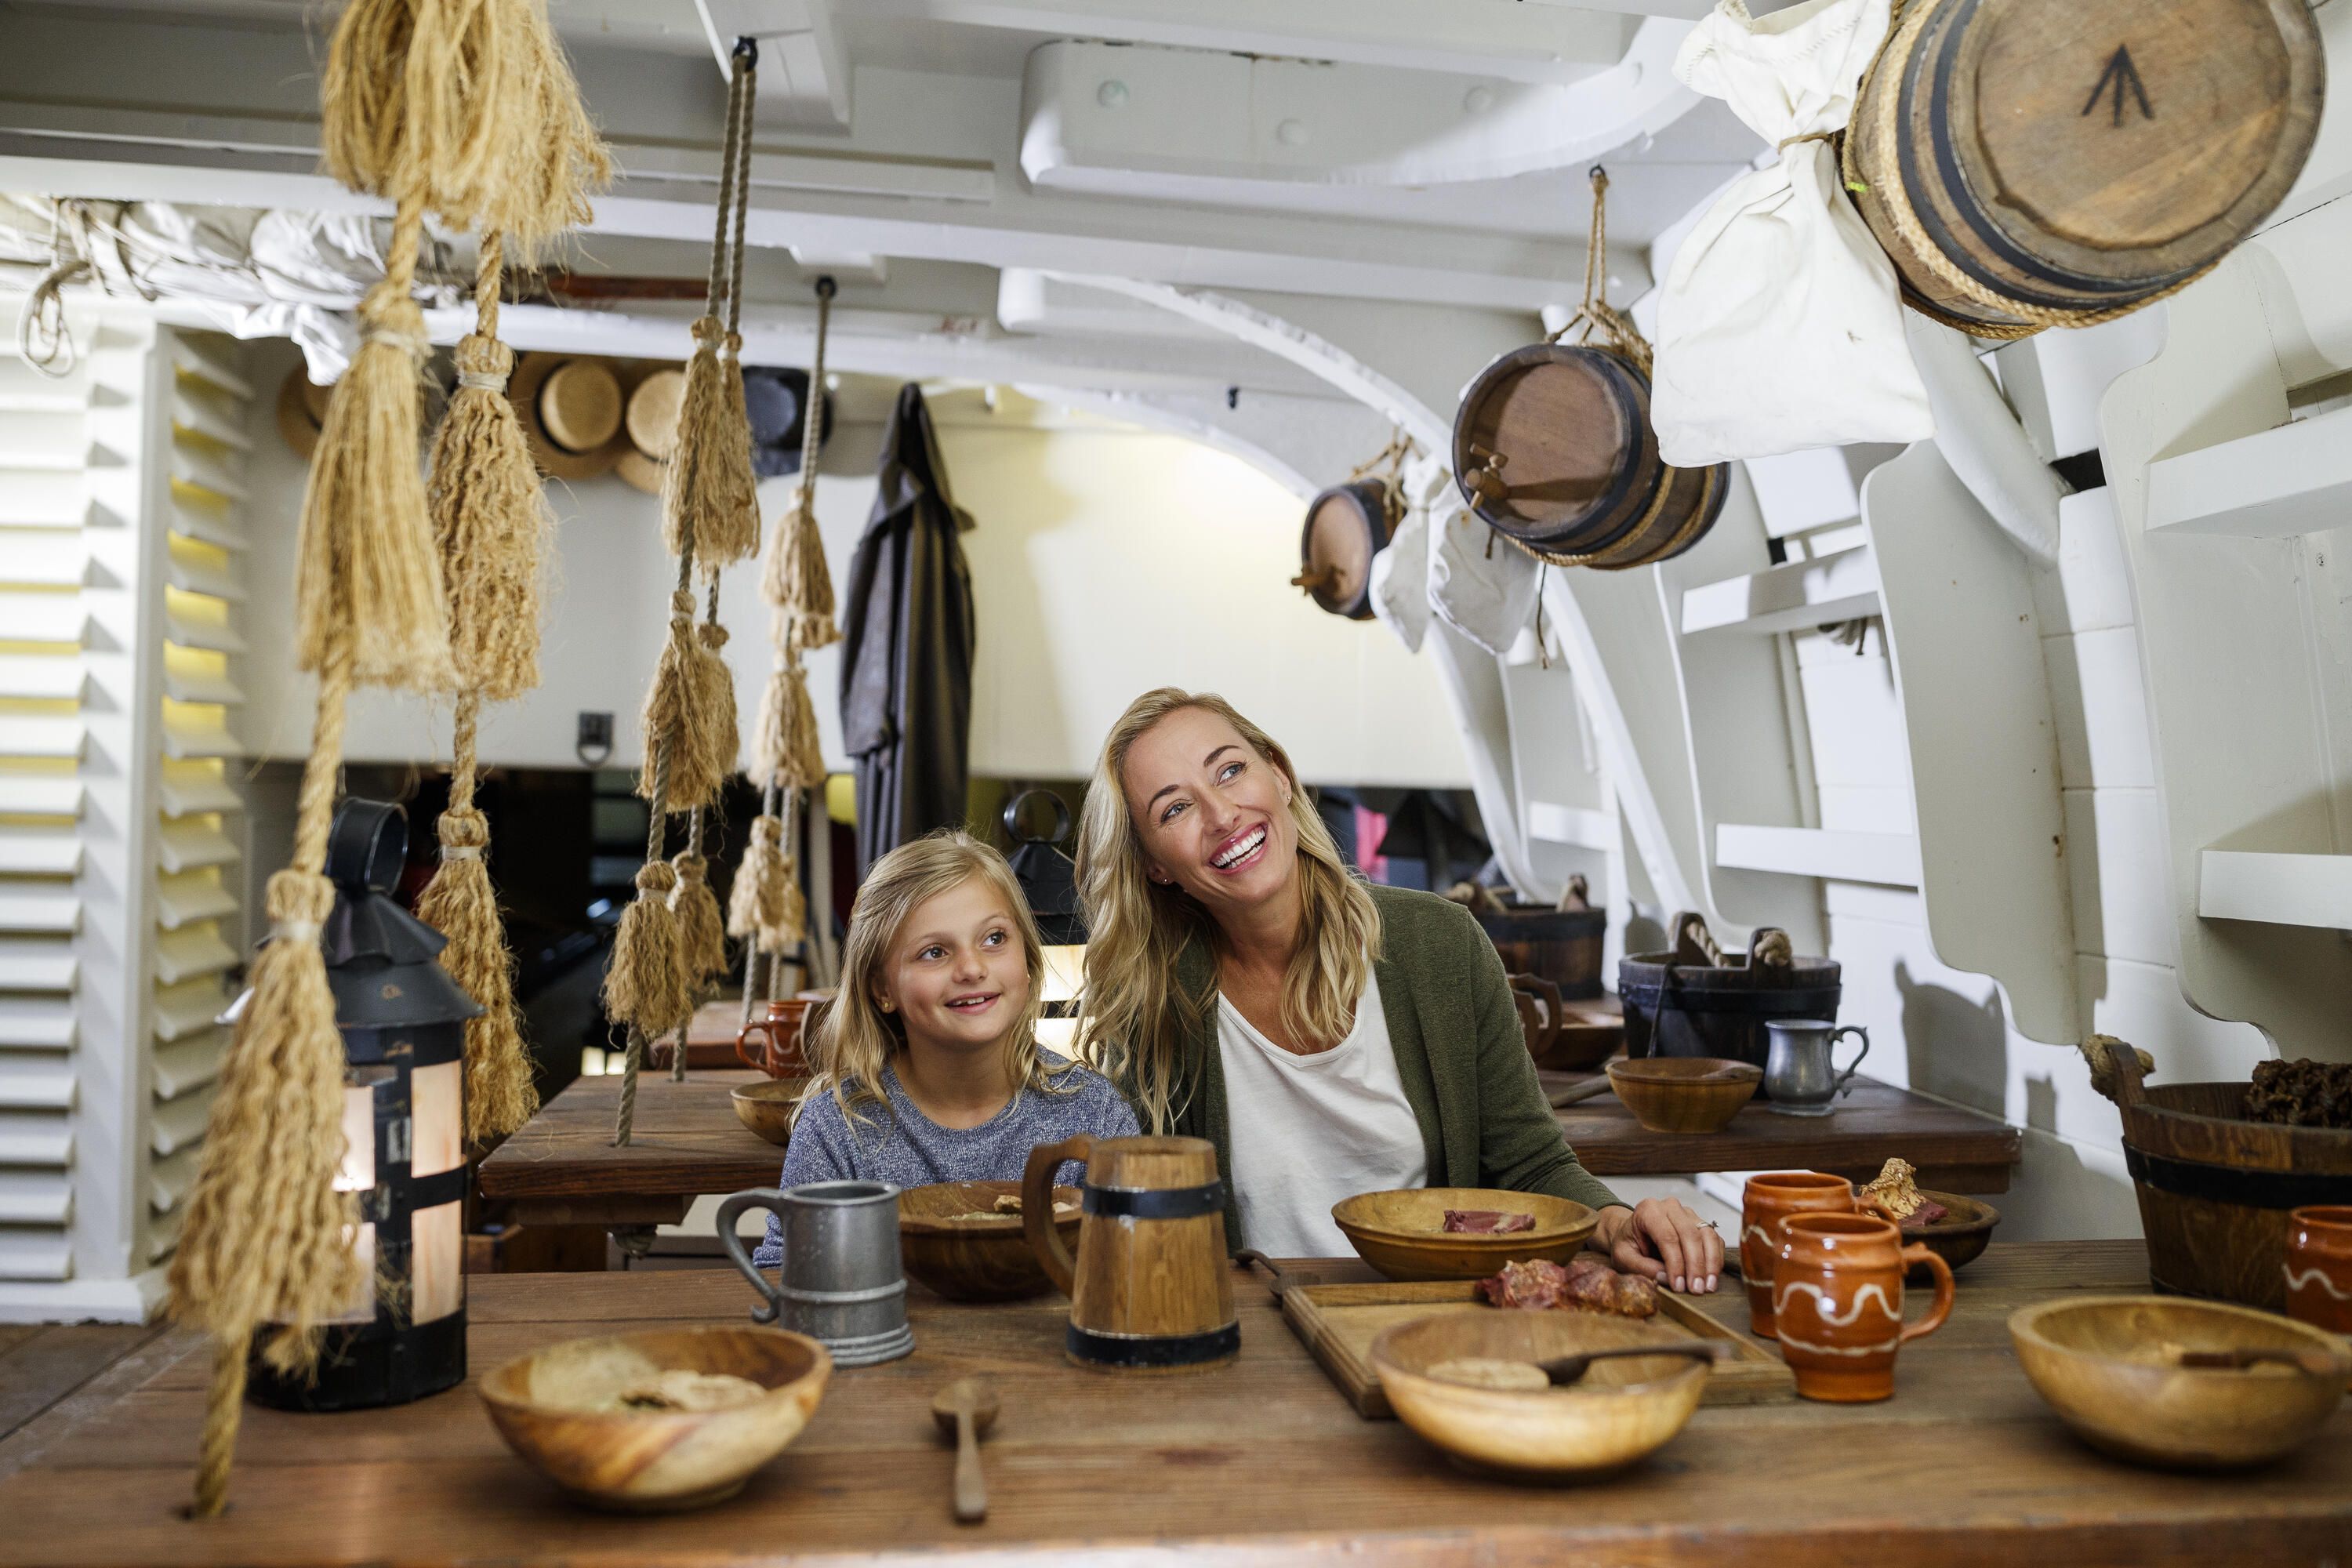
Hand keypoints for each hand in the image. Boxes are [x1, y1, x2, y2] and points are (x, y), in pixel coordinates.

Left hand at [1588, 1198, 1722, 1293]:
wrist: (1634, 1235)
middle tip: (1695, 1289)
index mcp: (1648, 1210)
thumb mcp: (1623, 1257)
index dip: (1675, 1263)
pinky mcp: (1701, 1224)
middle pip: (1690, 1235)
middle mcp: (1670, 1207)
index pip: (1667, 1236)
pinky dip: (1716, 1259)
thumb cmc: (1628, 1243)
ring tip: (1707, 1286)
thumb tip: (1665, 1278)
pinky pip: (1715, 1240)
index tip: (1678, 1285)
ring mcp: (1689, 1214)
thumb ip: (1641, 1267)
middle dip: (1695, 1265)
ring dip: (1710, 1263)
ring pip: (1707, 1235)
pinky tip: (1711, 1278)